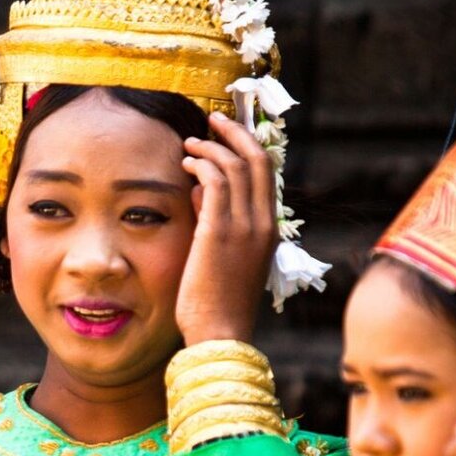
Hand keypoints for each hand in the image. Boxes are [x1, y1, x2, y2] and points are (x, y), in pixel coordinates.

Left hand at [176, 113, 277, 345]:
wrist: (221, 334)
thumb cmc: (219, 303)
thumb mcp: (226, 256)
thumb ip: (216, 220)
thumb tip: (201, 190)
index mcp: (269, 230)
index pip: (267, 174)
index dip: (249, 146)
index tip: (229, 133)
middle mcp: (263, 223)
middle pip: (257, 160)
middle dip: (235, 133)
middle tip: (213, 120)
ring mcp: (244, 227)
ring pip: (235, 166)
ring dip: (212, 147)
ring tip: (191, 143)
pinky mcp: (219, 232)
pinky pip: (215, 183)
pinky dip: (202, 165)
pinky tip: (186, 164)